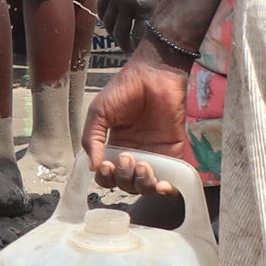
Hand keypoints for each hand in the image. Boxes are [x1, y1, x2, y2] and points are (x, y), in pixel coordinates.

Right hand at [83, 43, 190, 195]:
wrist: (154, 75)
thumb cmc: (125, 89)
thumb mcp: (98, 112)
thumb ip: (91, 139)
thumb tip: (93, 166)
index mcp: (115, 148)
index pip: (107, 176)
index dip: (106, 178)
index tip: (107, 165)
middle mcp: (134, 155)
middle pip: (126, 185)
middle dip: (123, 179)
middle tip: (127, 157)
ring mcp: (154, 155)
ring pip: (145, 186)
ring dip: (140, 184)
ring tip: (141, 166)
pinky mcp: (173, 153)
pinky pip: (170, 180)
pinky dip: (164, 190)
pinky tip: (160, 185)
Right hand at [97, 0, 171, 48]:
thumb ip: (167, 14)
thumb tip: (168, 38)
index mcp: (147, 4)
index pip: (140, 36)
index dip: (142, 48)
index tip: (146, 54)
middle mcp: (128, 1)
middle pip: (122, 34)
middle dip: (126, 46)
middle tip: (132, 52)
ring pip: (109, 24)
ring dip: (115, 36)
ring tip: (122, 41)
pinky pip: (102, 10)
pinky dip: (106, 21)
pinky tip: (113, 26)